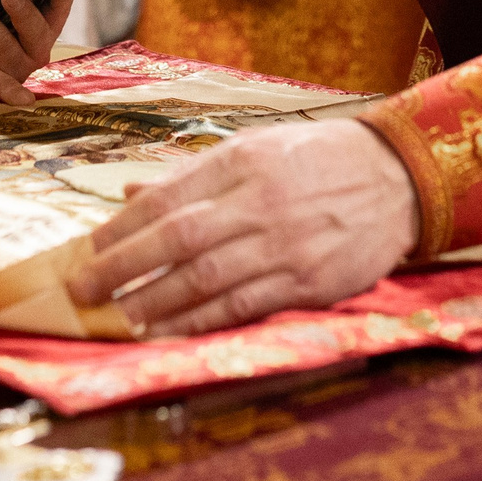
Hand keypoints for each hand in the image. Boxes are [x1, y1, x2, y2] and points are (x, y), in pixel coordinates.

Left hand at [66, 121, 419, 336]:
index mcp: (243, 163)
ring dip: (154, 303)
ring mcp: (286, 245)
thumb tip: (130, 193)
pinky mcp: (309, 283)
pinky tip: (168, 332)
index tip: (89, 248)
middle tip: (82, 292)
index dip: (121, 228)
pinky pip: (244, 307)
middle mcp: (261, 203)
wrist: (399, 177)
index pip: (167, 198)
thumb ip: (192, 175)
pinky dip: (200, 322)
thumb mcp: (256, 148)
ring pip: (205, 280)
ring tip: (119, 318)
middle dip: (122, 269)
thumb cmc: (319, 159)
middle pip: (177, 240)